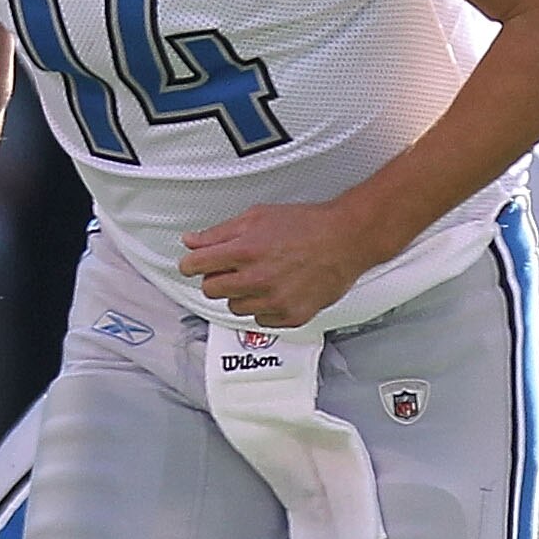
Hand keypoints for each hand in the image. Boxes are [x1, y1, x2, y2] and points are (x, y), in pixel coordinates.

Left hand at [179, 199, 387, 328]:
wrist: (347, 240)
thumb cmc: (308, 225)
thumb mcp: (258, 216)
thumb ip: (220, 232)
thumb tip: (192, 242)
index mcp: (244, 250)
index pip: (195, 266)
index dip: (192, 264)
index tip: (194, 265)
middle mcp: (256, 279)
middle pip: (211, 290)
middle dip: (217, 278)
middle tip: (234, 269)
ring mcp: (274, 301)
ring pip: (235, 308)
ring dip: (241, 295)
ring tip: (261, 278)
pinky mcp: (291, 316)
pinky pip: (261, 321)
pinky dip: (265, 309)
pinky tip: (277, 291)